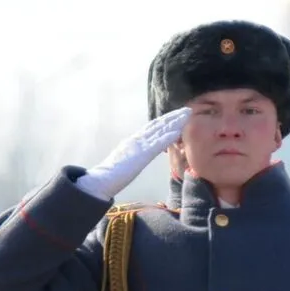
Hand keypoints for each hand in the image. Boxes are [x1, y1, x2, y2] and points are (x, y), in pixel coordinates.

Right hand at [73, 108, 192, 199]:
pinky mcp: (141, 154)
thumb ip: (136, 153)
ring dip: (174, 122)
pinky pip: (157, 143)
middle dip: (173, 116)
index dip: (166, 120)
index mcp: (134, 140)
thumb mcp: (127, 159)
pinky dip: (167, 136)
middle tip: (186, 110)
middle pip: (158, 124)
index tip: (178, 114)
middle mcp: (137, 138)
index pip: (152, 127)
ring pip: (159, 130)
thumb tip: (144, 151)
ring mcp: (139, 145)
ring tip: (186, 115)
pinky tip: (177, 131)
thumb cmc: (113, 174)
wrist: (102, 180)